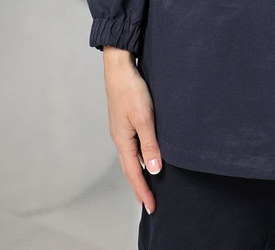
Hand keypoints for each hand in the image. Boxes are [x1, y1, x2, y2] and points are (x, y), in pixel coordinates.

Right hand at [103, 46, 161, 214]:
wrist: (119, 67)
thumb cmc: (132, 90)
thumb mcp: (145, 118)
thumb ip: (150, 144)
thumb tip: (154, 171)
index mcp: (123, 140)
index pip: (134, 173)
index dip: (143, 190)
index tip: (152, 207)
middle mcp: (120, 137)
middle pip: (130, 168)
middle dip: (139, 186)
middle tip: (149, 202)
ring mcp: (121, 129)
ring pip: (131, 157)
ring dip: (139, 172)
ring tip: (148, 184)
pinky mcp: (125, 119)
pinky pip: (133, 145)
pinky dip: (140, 156)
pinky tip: (147, 155)